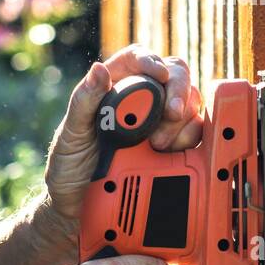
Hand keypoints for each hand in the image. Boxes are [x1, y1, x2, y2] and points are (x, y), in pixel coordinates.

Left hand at [43, 45, 204, 220]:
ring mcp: (161, 122)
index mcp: (114, 85)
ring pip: (190, 103)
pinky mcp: (174, 146)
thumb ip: (84, 101)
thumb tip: (99, 69)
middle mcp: (142, 99)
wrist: (78, 206)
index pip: (137, 58)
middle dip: (178, 92)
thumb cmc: (69, 165)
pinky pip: (195, 134)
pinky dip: (191, 139)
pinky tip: (174, 152)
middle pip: (174, 75)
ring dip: (182, 121)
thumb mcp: (70, 133)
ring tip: (159, 145)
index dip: (151, 60)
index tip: (159, 74)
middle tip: (171, 114)